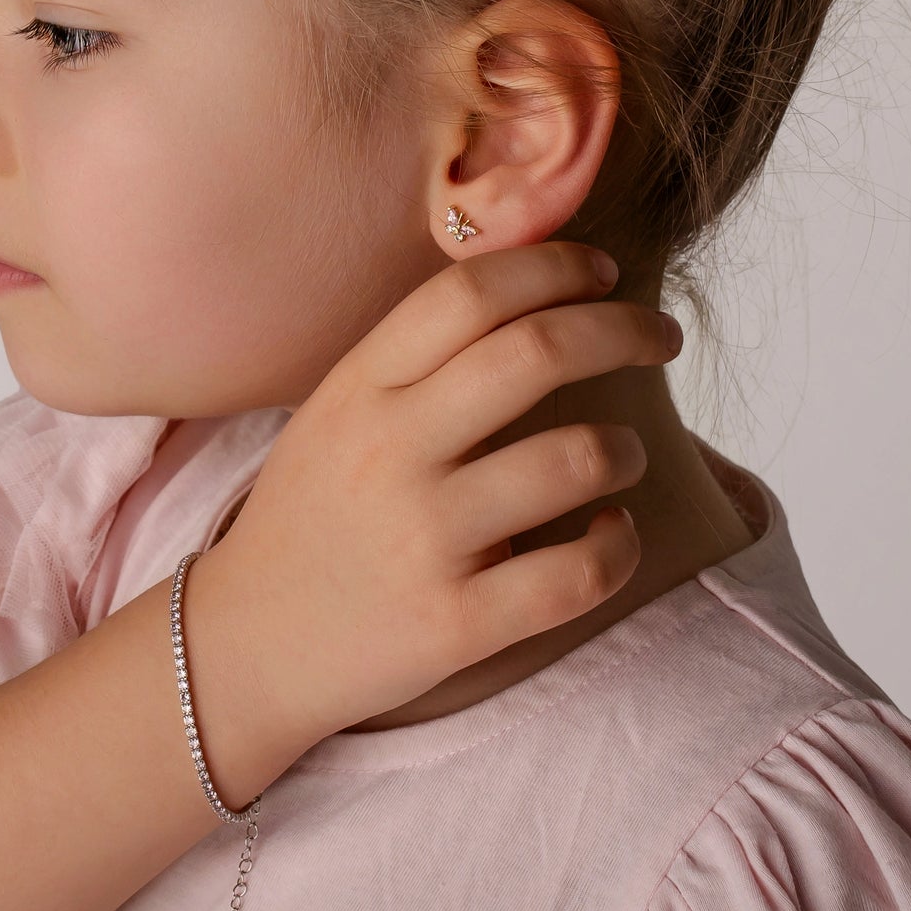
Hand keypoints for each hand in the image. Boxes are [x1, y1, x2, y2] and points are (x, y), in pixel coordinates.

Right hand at [192, 240, 681, 748]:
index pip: (471, 292)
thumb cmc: (317, 514)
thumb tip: (539, 286)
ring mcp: (422, 539)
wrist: (249, 644)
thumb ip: (418, 358)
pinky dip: (616, 546)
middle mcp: (389, 451)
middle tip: (661, 338)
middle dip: (624, 329)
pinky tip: (609, 534)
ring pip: (575, 460)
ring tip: (621, 456)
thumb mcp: (338, 411)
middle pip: (536, 353)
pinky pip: (576, 574)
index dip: (553, 265)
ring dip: (626, 448)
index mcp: (359, 386)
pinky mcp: (454, 623)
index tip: (602, 272)